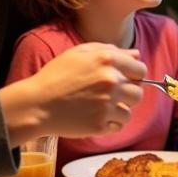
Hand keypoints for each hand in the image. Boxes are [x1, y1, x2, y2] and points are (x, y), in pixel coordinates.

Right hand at [0, 43, 145, 141]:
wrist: (37, 104)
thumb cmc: (56, 76)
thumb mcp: (79, 53)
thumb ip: (110, 50)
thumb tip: (136, 55)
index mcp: (107, 60)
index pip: (141, 70)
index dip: (134, 75)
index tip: (125, 79)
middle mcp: (111, 82)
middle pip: (138, 93)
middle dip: (128, 94)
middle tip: (111, 95)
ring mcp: (106, 105)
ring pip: (129, 112)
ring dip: (119, 111)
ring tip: (101, 107)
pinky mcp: (100, 125)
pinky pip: (118, 126)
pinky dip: (110, 124)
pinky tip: (96, 117)